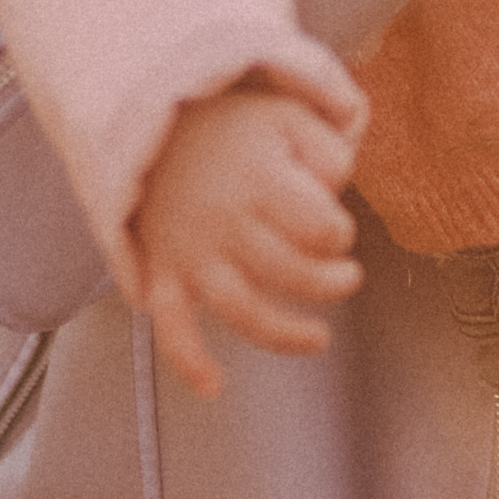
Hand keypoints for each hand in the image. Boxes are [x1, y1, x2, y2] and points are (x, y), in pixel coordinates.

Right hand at [131, 86, 365, 399]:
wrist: (151, 123)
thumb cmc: (231, 126)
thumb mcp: (288, 112)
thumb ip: (327, 147)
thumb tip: (338, 190)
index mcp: (258, 178)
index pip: (318, 227)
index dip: (340, 235)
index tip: (338, 231)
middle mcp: (223, 220)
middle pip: (287, 271)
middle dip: (329, 283)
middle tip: (347, 277)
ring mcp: (190, 250)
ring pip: (239, 308)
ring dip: (283, 334)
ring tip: (319, 338)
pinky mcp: (163, 272)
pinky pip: (170, 325)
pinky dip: (187, 361)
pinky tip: (213, 385)